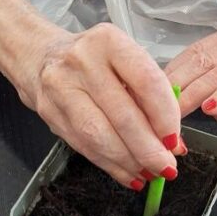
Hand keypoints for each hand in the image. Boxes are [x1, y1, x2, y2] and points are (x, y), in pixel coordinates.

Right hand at [17, 23, 181, 188]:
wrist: (40, 56)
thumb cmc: (94, 60)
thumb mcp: (124, 61)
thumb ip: (149, 94)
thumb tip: (173, 141)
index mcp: (109, 42)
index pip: (146, 82)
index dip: (165, 116)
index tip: (175, 140)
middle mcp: (82, 61)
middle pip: (122, 115)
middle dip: (148, 149)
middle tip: (166, 167)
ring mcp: (61, 87)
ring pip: (99, 136)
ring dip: (129, 161)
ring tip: (149, 173)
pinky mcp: (49, 113)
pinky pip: (84, 147)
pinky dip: (110, 165)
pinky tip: (128, 173)